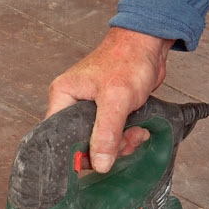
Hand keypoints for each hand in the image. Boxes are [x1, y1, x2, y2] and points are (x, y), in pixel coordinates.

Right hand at [47, 27, 173, 172]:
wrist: (150, 44)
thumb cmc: (128, 59)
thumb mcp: (116, 99)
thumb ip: (106, 134)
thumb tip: (99, 165)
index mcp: (63, 98)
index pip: (58, 137)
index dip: (74, 153)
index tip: (95, 159)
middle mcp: (72, 105)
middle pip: (80, 144)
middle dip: (104, 149)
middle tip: (123, 143)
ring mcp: (90, 111)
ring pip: (98, 143)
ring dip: (120, 144)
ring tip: (136, 133)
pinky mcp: (106, 114)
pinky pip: (111, 136)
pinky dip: (125, 138)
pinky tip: (138, 130)